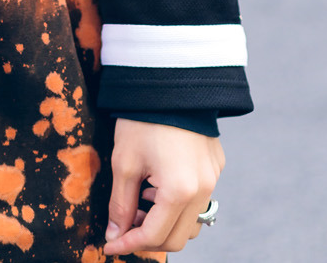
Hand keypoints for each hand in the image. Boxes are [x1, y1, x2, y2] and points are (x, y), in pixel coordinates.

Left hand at [104, 119, 223, 255]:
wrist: (169, 80)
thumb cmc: (143, 119)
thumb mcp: (124, 162)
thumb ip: (120, 204)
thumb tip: (115, 235)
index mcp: (179, 191)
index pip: (154, 236)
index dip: (128, 245)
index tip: (110, 245)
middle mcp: (203, 190)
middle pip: (176, 238)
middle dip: (147, 238)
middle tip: (124, 224)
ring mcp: (213, 178)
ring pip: (191, 223)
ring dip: (165, 223)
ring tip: (141, 201)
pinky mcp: (216, 166)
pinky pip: (199, 200)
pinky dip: (178, 204)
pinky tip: (158, 184)